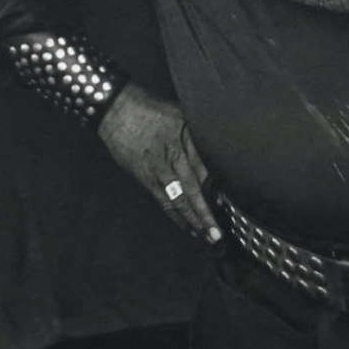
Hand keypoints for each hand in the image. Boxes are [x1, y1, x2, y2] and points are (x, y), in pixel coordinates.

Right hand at [97, 81, 221, 243]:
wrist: (118, 112)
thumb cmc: (151, 111)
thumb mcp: (180, 114)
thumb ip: (198, 133)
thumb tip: (219, 149)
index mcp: (183, 139)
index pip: (204, 168)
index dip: (217, 189)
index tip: (230, 205)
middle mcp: (172, 156)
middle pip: (193, 189)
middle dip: (206, 213)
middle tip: (218, 233)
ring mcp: (158, 170)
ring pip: (178, 200)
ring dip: (193, 220)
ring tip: (207, 237)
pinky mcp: (146, 178)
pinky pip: (163, 201)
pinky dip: (175, 216)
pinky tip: (187, 227)